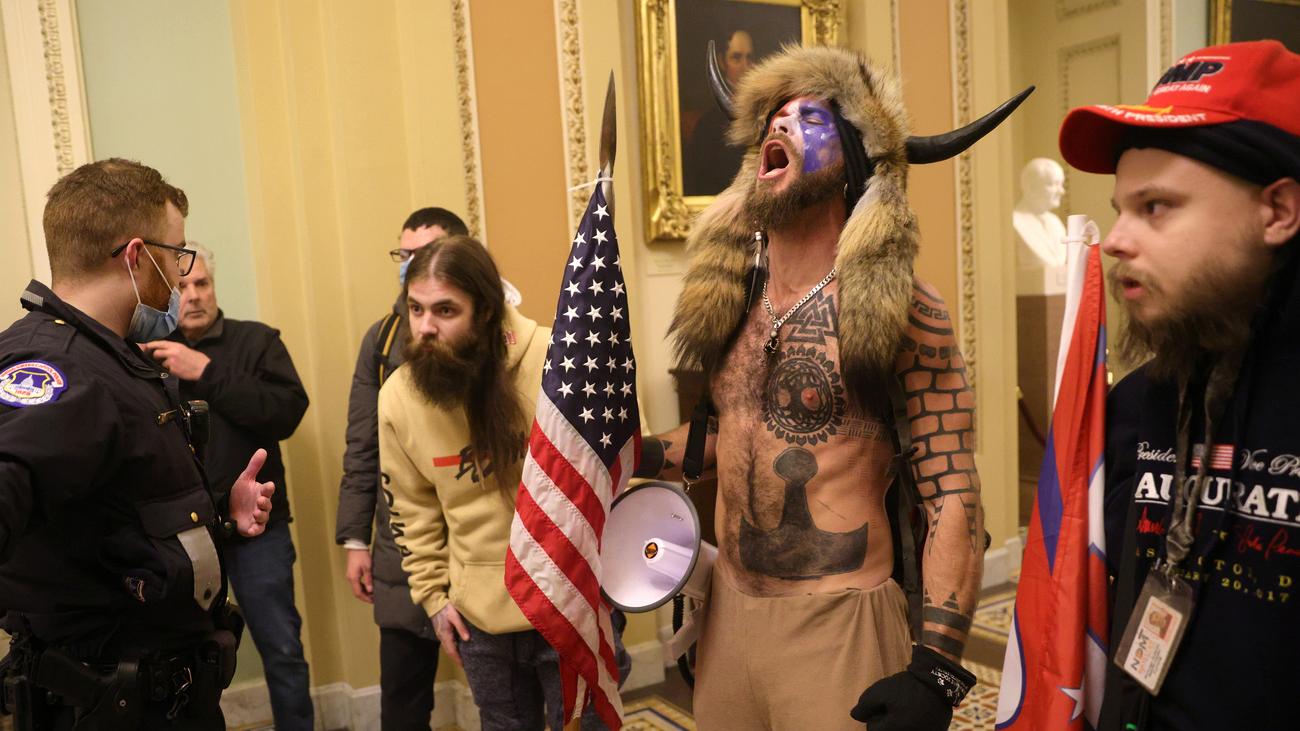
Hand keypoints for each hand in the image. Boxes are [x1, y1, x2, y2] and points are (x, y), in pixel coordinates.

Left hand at [142, 340, 210, 380]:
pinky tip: (178, 370)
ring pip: (161, 362)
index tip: (145, 346)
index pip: (160, 343)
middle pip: (156, 352)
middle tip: (159, 359)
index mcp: (177, 345)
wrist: (204, 369)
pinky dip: (170, 370)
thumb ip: (174, 348)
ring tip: (174, 365)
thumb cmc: (197, 359)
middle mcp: (173, 352)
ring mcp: (172, 361)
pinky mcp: (172, 370)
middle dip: (156, 356)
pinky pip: (166, 369)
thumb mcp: (185, 349)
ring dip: (164, 364)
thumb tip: (163, 349)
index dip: (151, 344)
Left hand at [229, 449, 274, 536]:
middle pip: (267, 504)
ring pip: (264, 517)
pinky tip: (252, 528)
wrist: (228, 510)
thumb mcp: (246, 478)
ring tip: (256, 512)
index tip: (269, 486)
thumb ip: (254, 465)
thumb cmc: (240, 494)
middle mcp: (262, 505)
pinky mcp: (252, 528)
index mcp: (262, 493)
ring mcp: (258, 517)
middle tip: (260, 500)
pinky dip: (256, 529)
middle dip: (265, 503)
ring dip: (261, 514)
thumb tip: (262, 450)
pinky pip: (258, 530)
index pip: (268, 490)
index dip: (268, 488)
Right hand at [345, 549, 373, 603]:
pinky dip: (362, 587)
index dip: (365, 598)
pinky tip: (368, 586)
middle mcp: (350, 578)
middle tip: (374, 598)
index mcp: (353, 578)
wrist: (355, 546)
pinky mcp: (352, 573)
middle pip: (357, 592)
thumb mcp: (367, 568)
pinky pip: (356, 583)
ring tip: (372, 593)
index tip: (373, 600)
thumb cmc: (362, 556)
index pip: (358, 593)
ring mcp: (350, 576)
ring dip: (364, 592)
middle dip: (365, 596)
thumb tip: (370, 590)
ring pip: (356, 588)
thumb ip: (368, 580)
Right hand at [432, 604, 469, 666]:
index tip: (463, 665)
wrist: (434, 602)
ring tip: (461, 657)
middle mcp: (442, 636)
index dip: (457, 659)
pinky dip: (451, 647)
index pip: (452, 651)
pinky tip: (457, 646)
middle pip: (449, 651)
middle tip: (463, 664)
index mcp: (445, 635)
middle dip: (456, 658)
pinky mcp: (440, 631)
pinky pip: (446, 642)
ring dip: (453, 653)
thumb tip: (467, 639)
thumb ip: (461, 627)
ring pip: (447, 647)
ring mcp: (440, 634)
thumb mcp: (454, 616)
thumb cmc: (445, 608)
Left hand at [850, 645, 973, 729]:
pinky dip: (915, 723)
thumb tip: (855, 716)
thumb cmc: (905, 686)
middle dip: (887, 721)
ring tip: (905, 707)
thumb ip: (863, 706)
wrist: (937, 680)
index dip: (874, 716)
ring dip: (901, 723)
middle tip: (893, 706)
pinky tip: (917, 711)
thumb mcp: (879, 691)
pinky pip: (918, 729)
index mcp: (893, 730)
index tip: (882, 705)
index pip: (873, 729)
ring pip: (903, 730)